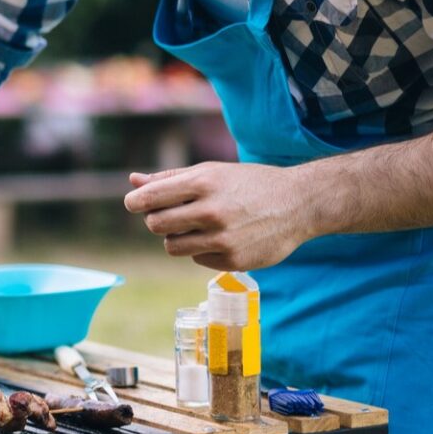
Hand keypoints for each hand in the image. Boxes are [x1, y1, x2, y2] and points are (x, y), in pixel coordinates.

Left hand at [122, 161, 313, 270]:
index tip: (134, 203)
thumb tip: (133, 181)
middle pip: (156, 224)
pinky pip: (196, 258)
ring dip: (176, 237)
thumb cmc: (249, 184)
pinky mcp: (234, 261)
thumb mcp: (212, 172)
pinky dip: (201, 249)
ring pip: (172, 246)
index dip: (136, 202)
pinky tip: (220, 237)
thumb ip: (171, 179)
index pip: (151, 197)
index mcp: (204, 183)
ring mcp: (223, 239)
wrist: (299, 204)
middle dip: (156, 220)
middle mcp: (212, 211)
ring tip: (195, 226)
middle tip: (170, 215)